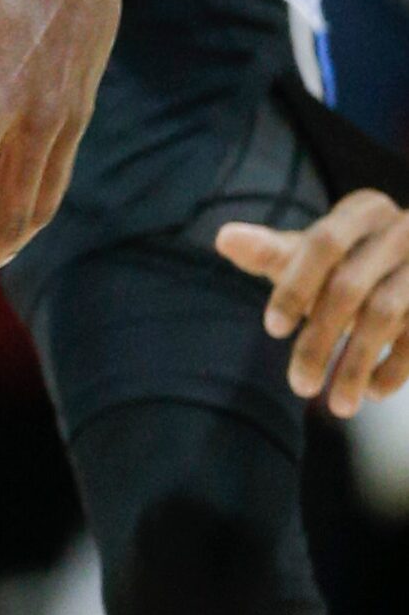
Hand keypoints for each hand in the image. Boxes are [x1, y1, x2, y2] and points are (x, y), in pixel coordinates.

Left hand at [219, 191, 408, 417]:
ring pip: (386, 314)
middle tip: (299, 386)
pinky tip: (373, 393)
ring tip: (338, 405)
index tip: (272, 331)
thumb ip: (269, 251)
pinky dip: (396, 367)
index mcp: (364, 210)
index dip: (296, 285)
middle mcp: (402, 229)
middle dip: (320, 340)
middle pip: (350, 286)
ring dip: (358, 364)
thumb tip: (223, 237)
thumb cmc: (344, 264)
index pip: (323, 243)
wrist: (405, 274)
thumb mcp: (308, 256)